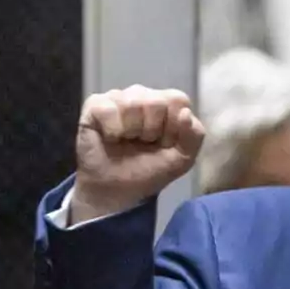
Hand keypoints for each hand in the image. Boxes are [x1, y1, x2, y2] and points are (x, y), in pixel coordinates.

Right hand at [71, 85, 205, 223]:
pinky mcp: (95, 105)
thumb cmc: (147, 171)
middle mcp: (142, 96)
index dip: (173, 126)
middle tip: (143, 143)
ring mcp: (118, 98)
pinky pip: (109, 108)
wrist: (115, 192)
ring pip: (133, 102)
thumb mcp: (181, 160)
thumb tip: (185, 112)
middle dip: (152, 131)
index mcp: (166, 106)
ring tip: (126, 141)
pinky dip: (112, 130)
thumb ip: (194, 136)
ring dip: (132, 131)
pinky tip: (111, 138)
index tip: (165, 143)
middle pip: (156, 101)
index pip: (178, 100)